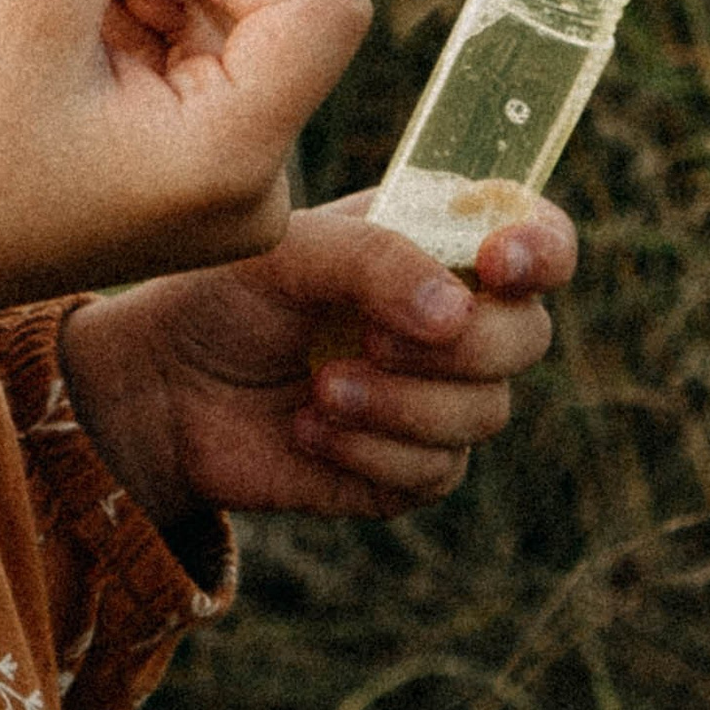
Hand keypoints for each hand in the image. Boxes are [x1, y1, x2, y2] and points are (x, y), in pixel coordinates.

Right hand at [0, 0, 369, 387]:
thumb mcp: (31, 5)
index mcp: (237, 157)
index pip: (320, 9)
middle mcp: (252, 185)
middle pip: (260, 13)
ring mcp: (219, 188)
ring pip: (212, 31)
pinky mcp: (183, 179)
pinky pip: (179, 68)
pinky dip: (117, 23)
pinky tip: (37, 1)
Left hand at [56, 191, 574, 531]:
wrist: (168, 389)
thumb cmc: (228, 296)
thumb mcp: (288, 252)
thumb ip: (371, 258)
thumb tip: (454, 309)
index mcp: (437, 243)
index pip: (538, 238)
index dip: (542, 248)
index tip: (498, 264)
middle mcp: (454, 319)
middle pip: (527, 336)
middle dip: (461, 345)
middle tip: (370, 338)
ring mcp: (440, 397)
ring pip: (486, 412)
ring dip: (401, 402)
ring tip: (319, 385)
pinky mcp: (412, 467)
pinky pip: (437, 471)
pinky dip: (370, 450)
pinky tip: (309, 426)